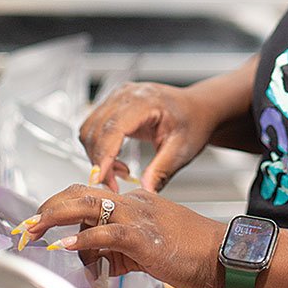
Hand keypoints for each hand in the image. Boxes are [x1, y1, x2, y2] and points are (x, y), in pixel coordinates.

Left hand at [26, 183, 224, 287]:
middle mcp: (134, 202)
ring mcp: (139, 216)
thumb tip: (94, 263)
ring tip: (34, 229)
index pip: (90, 196)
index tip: (40, 222)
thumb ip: (120, 253)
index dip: (61, 205)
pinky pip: (107, 233)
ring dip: (56, 217)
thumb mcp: (148, 251)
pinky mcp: (144, 236)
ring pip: (89, 205)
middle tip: (27, 225)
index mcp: (136, 202)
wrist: (224, 255)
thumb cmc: (192, 254)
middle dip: (50, 207)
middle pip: (82, 193)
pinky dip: (82, 238)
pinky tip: (65, 245)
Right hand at [79, 82, 219, 191]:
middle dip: (100, 161)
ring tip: (119, 172)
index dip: (104, 156)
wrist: (197, 109)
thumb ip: (161, 171)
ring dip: (97, 155)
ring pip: (89, 129)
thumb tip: (145, 192)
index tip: (100, 180)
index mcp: (145, 101)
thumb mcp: (181, 150)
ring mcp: (117, 97)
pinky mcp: (113, 105)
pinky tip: (116, 160)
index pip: (114, 128)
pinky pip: (93, 127)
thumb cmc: (192, 122)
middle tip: (114, 185)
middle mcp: (126, 95)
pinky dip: (99, 148)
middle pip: (96, 130)